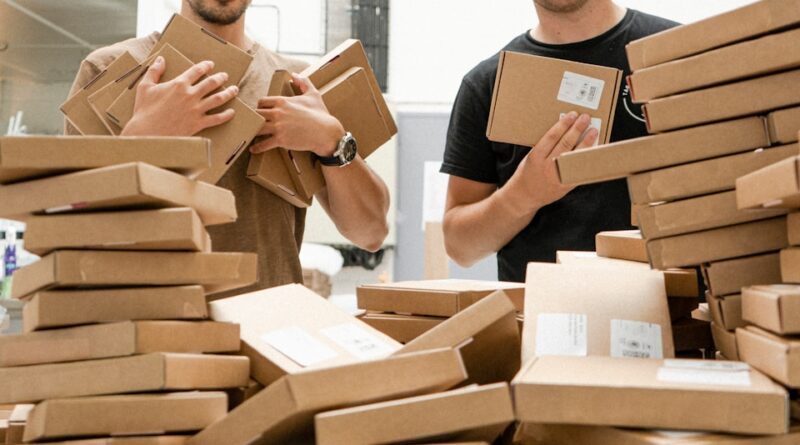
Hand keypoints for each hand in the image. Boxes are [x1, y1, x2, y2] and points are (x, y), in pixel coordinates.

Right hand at [121, 57, 238, 135]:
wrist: (147, 133)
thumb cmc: (144, 110)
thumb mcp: (145, 87)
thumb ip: (154, 71)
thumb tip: (160, 59)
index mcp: (178, 84)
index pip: (196, 70)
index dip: (205, 66)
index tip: (211, 64)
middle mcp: (190, 95)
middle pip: (211, 83)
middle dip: (220, 78)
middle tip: (225, 76)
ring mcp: (196, 109)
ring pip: (218, 98)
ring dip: (229, 93)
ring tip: (235, 90)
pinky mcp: (198, 123)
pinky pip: (217, 118)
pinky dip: (226, 115)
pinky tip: (232, 112)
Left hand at [250, 73, 344, 155]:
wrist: (326, 132)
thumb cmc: (320, 114)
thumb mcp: (314, 94)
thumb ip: (303, 82)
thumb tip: (295, 74)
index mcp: (283, 101)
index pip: (262, 101)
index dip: (260, 106)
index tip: (260, 111)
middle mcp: (278, 113)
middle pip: (257, 114)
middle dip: (254, 118)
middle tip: (252, 123)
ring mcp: (278, 127)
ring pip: (257, 128)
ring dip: (253, 131)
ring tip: (249, 135)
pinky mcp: (281, 140)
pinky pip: (264, 144)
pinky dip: (257, 147)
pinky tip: (253, 149)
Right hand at [508, 112, 598, 211]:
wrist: (524, 196)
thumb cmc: (527, 174)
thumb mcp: (530, 157)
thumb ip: (544, 147)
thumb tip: (562, 132)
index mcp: (536, 157)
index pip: (552, 136)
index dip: (563, 124)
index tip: (572, 115)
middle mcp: (546, 165)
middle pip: (565, 143)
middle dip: (577, 129)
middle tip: (585, 118)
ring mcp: (557, 176)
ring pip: (574, 156)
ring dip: (586, 142)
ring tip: (593, 131)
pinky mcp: (565, 185)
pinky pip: (578, 171)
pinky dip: (586, 161)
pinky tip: (593, 152)